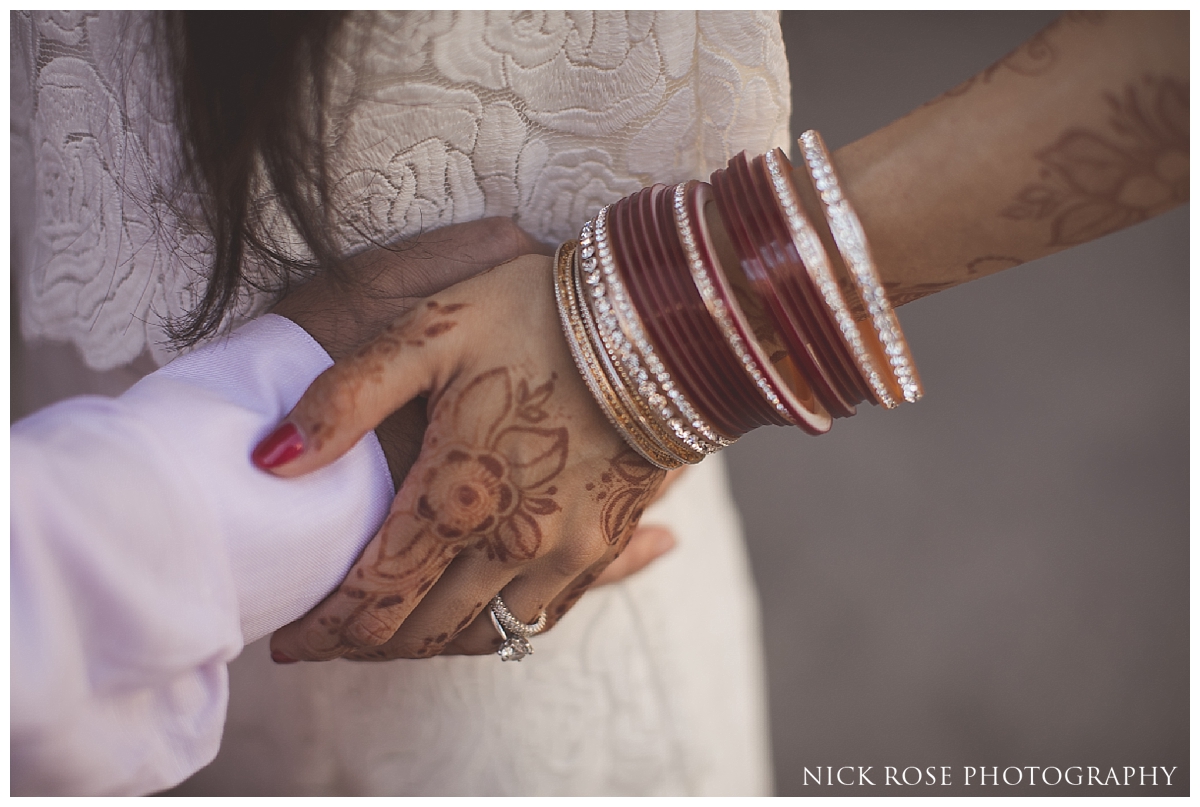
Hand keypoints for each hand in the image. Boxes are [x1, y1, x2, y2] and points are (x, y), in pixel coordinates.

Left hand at [260, 253, 671, 659]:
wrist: (661, 320)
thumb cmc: (536, 312)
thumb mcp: (429, 332)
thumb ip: (345, 399)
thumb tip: (268, 461)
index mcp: (458, 493)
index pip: (372, 595)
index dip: (321, 628)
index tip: (288, 640)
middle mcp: (514, 540)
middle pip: (421, 630)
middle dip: (363, 647)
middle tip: (328, 642)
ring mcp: (567, 551)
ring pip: (483, 635)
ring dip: (426, 646)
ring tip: (387, 638)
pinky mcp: (605, 545)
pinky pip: (542, 618)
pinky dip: (495, 632)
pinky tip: (472, 621)